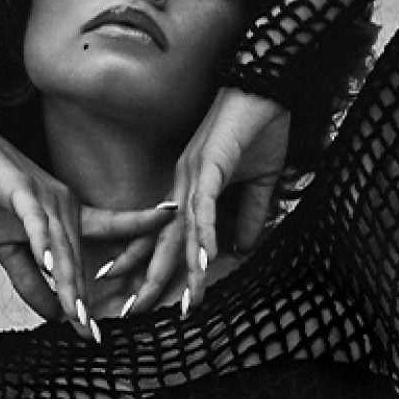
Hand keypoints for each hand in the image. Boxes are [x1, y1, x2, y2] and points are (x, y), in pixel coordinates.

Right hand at [0, 122, 175, 334]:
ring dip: (67, 280)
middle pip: (75, 260)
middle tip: (88, 333)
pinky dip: (42, 243)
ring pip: (61, 246)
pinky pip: (35, 219)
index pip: (85, 261)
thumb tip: (52, 317)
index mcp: (66, 221)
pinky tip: (49, 267)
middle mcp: (64, 209)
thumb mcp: (8, 249)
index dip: (90, 295)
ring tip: (76, 312)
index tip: (94, 333)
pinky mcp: (23, 189)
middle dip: (80, 298)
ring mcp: (46, 198)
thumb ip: (31, 283)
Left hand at [127, 88, 288, 314]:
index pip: (167, 236)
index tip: (139, 296)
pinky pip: (205, 207)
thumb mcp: (260, 184)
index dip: (152, 265)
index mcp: (191, 190)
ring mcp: (193, 176)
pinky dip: (204, 235)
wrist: (268, 87)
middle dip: (148, 278)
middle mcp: (184, 186)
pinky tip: (204, 261)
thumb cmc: (261, 128)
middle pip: (163, 241)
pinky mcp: (210, 165)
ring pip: (182, 231)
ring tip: (175, 301)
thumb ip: (249, 215)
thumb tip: (243, 249)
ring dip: (180, 268)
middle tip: (130, 311)